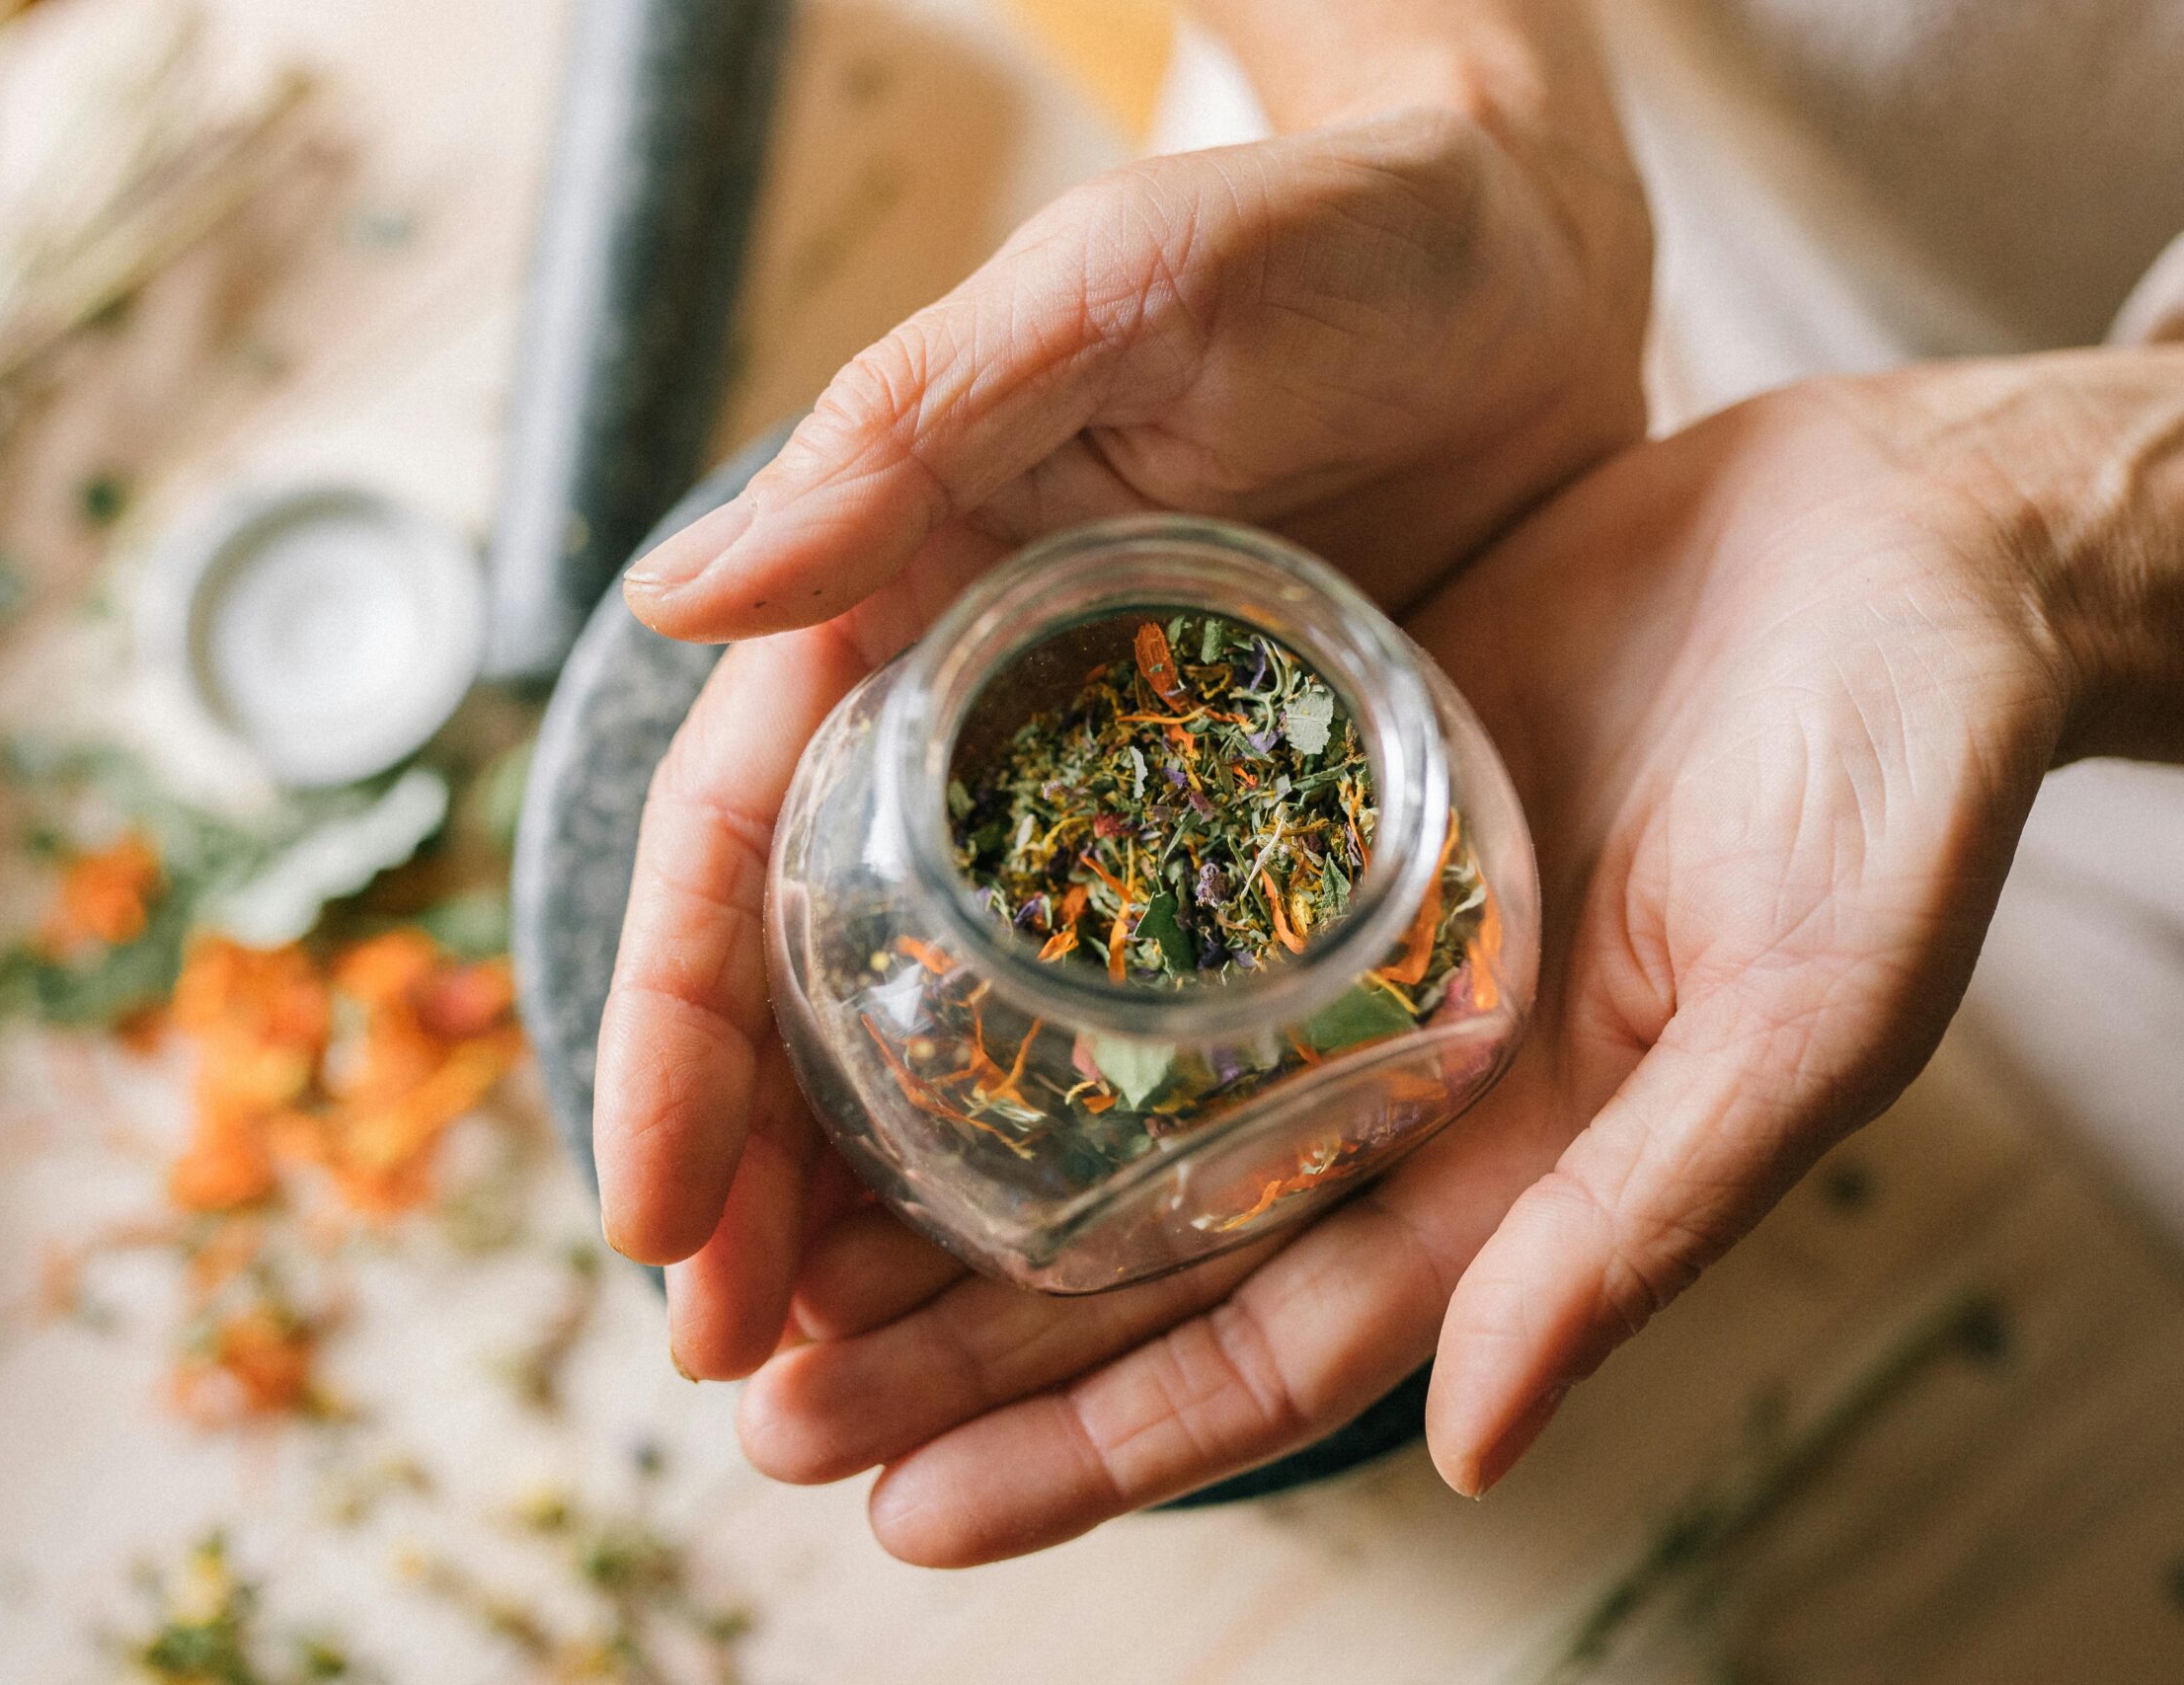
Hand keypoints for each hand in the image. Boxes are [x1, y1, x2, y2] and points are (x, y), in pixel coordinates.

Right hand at [596, 109, 1646, 1354]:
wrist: (1528, 247)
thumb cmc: (1319, 235)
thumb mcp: (1113, 299)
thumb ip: (912, 428)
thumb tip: (680, 600)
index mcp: (903, 613)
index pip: (736, 847)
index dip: (678, 1037)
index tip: (654, 1223)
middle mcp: (984, 729)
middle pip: (828, 987)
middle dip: (765, 1182)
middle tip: (745, 1375)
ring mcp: (1121, 800)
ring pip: (974, 1042)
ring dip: (905, 1221)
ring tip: (867, 1395)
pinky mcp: (1261, 835)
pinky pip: (1158, 1028)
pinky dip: (1095, 1159)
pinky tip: (1074, 1286)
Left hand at [716, 367, 2091, 1562]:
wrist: (1917, 546)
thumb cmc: (1904, 781)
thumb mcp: (1802, 1006)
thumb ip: (1647, 1217)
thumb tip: (1480, 1443)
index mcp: (1509, 1169)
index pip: (1266, 1356)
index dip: (1089, 1448)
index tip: (901, 1511)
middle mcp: (1399, 1078)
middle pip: (1142, 1253)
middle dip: (958, 1347)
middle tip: (763, 1399)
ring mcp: (1340, 934)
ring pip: (1103, 1096)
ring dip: (941, 1176)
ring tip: (763, 1239)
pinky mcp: (1305, 783)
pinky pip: (1122, 894)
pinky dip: (1003, 959)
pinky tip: (872, 978)